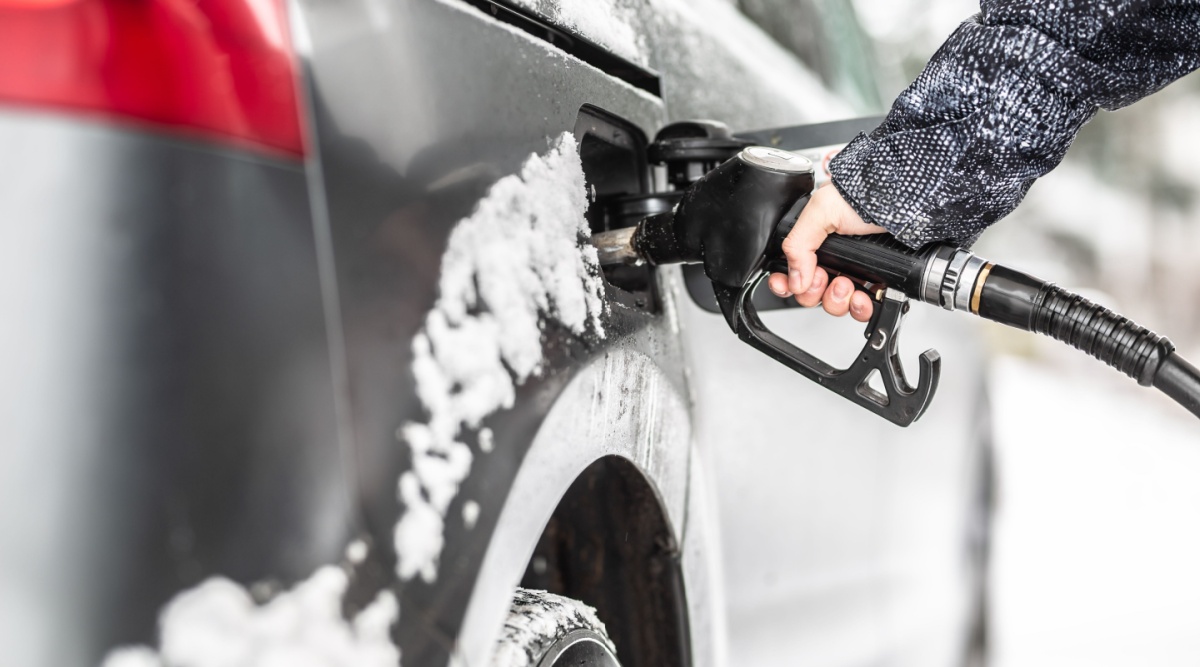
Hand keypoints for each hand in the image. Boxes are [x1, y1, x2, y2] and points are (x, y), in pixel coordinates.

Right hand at [767, 184, 887, 322]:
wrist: (903, 201)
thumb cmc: (863, 196)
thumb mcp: (821, 212)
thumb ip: (798, 245)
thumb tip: (794, 280)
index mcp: (811, 241)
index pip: (788, 270)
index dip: (785, 283)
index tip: (790, 287)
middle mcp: (829, 258)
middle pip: (809, 293)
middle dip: (815, 292)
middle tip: (824, 278)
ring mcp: (851, 271)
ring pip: (833, 304)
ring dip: (837, 301)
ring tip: (847, 285)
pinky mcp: (873, 281)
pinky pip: (860, 308)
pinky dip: (860, 308)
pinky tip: (864, 298)